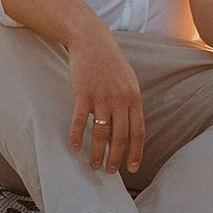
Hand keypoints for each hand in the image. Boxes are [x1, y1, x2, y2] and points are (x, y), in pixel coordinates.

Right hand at [65, 33, 144, 171]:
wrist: (92, 41)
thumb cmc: (110, 62)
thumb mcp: (129, 81)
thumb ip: (131, 102)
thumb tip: (132, 125)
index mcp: (134, 98)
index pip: (138, 132)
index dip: (136, 153)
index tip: (133, 168)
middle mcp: (120, 99)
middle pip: (120, 137)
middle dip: (116, 158)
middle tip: (110, 172)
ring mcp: (101, 97)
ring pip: (101, 133)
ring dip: (97, 152)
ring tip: (94, 164)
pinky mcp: (83, 94)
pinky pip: (79, 122)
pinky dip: (77, 137)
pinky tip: (74, 148)